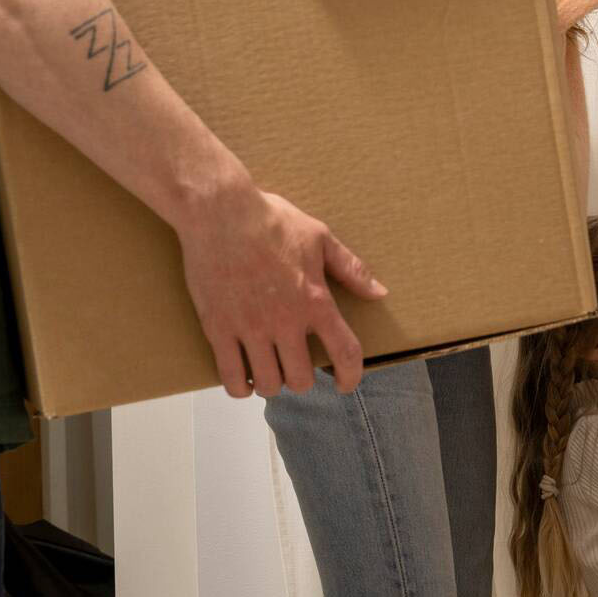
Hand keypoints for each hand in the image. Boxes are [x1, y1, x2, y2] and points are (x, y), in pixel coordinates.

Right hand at [176, 183, 386, 398]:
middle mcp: (284, 321)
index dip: (350, 376)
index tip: (344, 384)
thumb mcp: (320, 238)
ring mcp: (249, 328)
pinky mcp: (218, 329)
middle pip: (301, 379)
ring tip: (270, 370)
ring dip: (272, 383)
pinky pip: (231, 377)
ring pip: (267, 384)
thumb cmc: (271, 220)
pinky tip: (244, 375)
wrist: (219, 212)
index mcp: (315, 300)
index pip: (344, 352)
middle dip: (302, 379)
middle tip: (296, 367)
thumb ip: (351, 269)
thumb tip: (379, 293)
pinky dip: (240, 386)